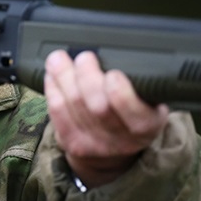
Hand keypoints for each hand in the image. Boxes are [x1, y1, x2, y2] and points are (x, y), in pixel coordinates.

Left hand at [44, 47, 167, 185]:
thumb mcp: (147, 98)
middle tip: (85, 57)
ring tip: (59, 58)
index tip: (113, 74)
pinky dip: (53, 88)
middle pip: (98, 106)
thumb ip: (138, 79)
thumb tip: (114, 48)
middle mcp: (123, 141)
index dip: (121, 94)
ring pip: (73, 105)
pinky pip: (57, 112)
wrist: (114, 152)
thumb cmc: (131, 112)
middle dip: (87, 76)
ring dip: (63, 76)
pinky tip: (52, 75)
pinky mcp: (72, 143)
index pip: (136, 116)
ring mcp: (95, 145)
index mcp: (147, 125)